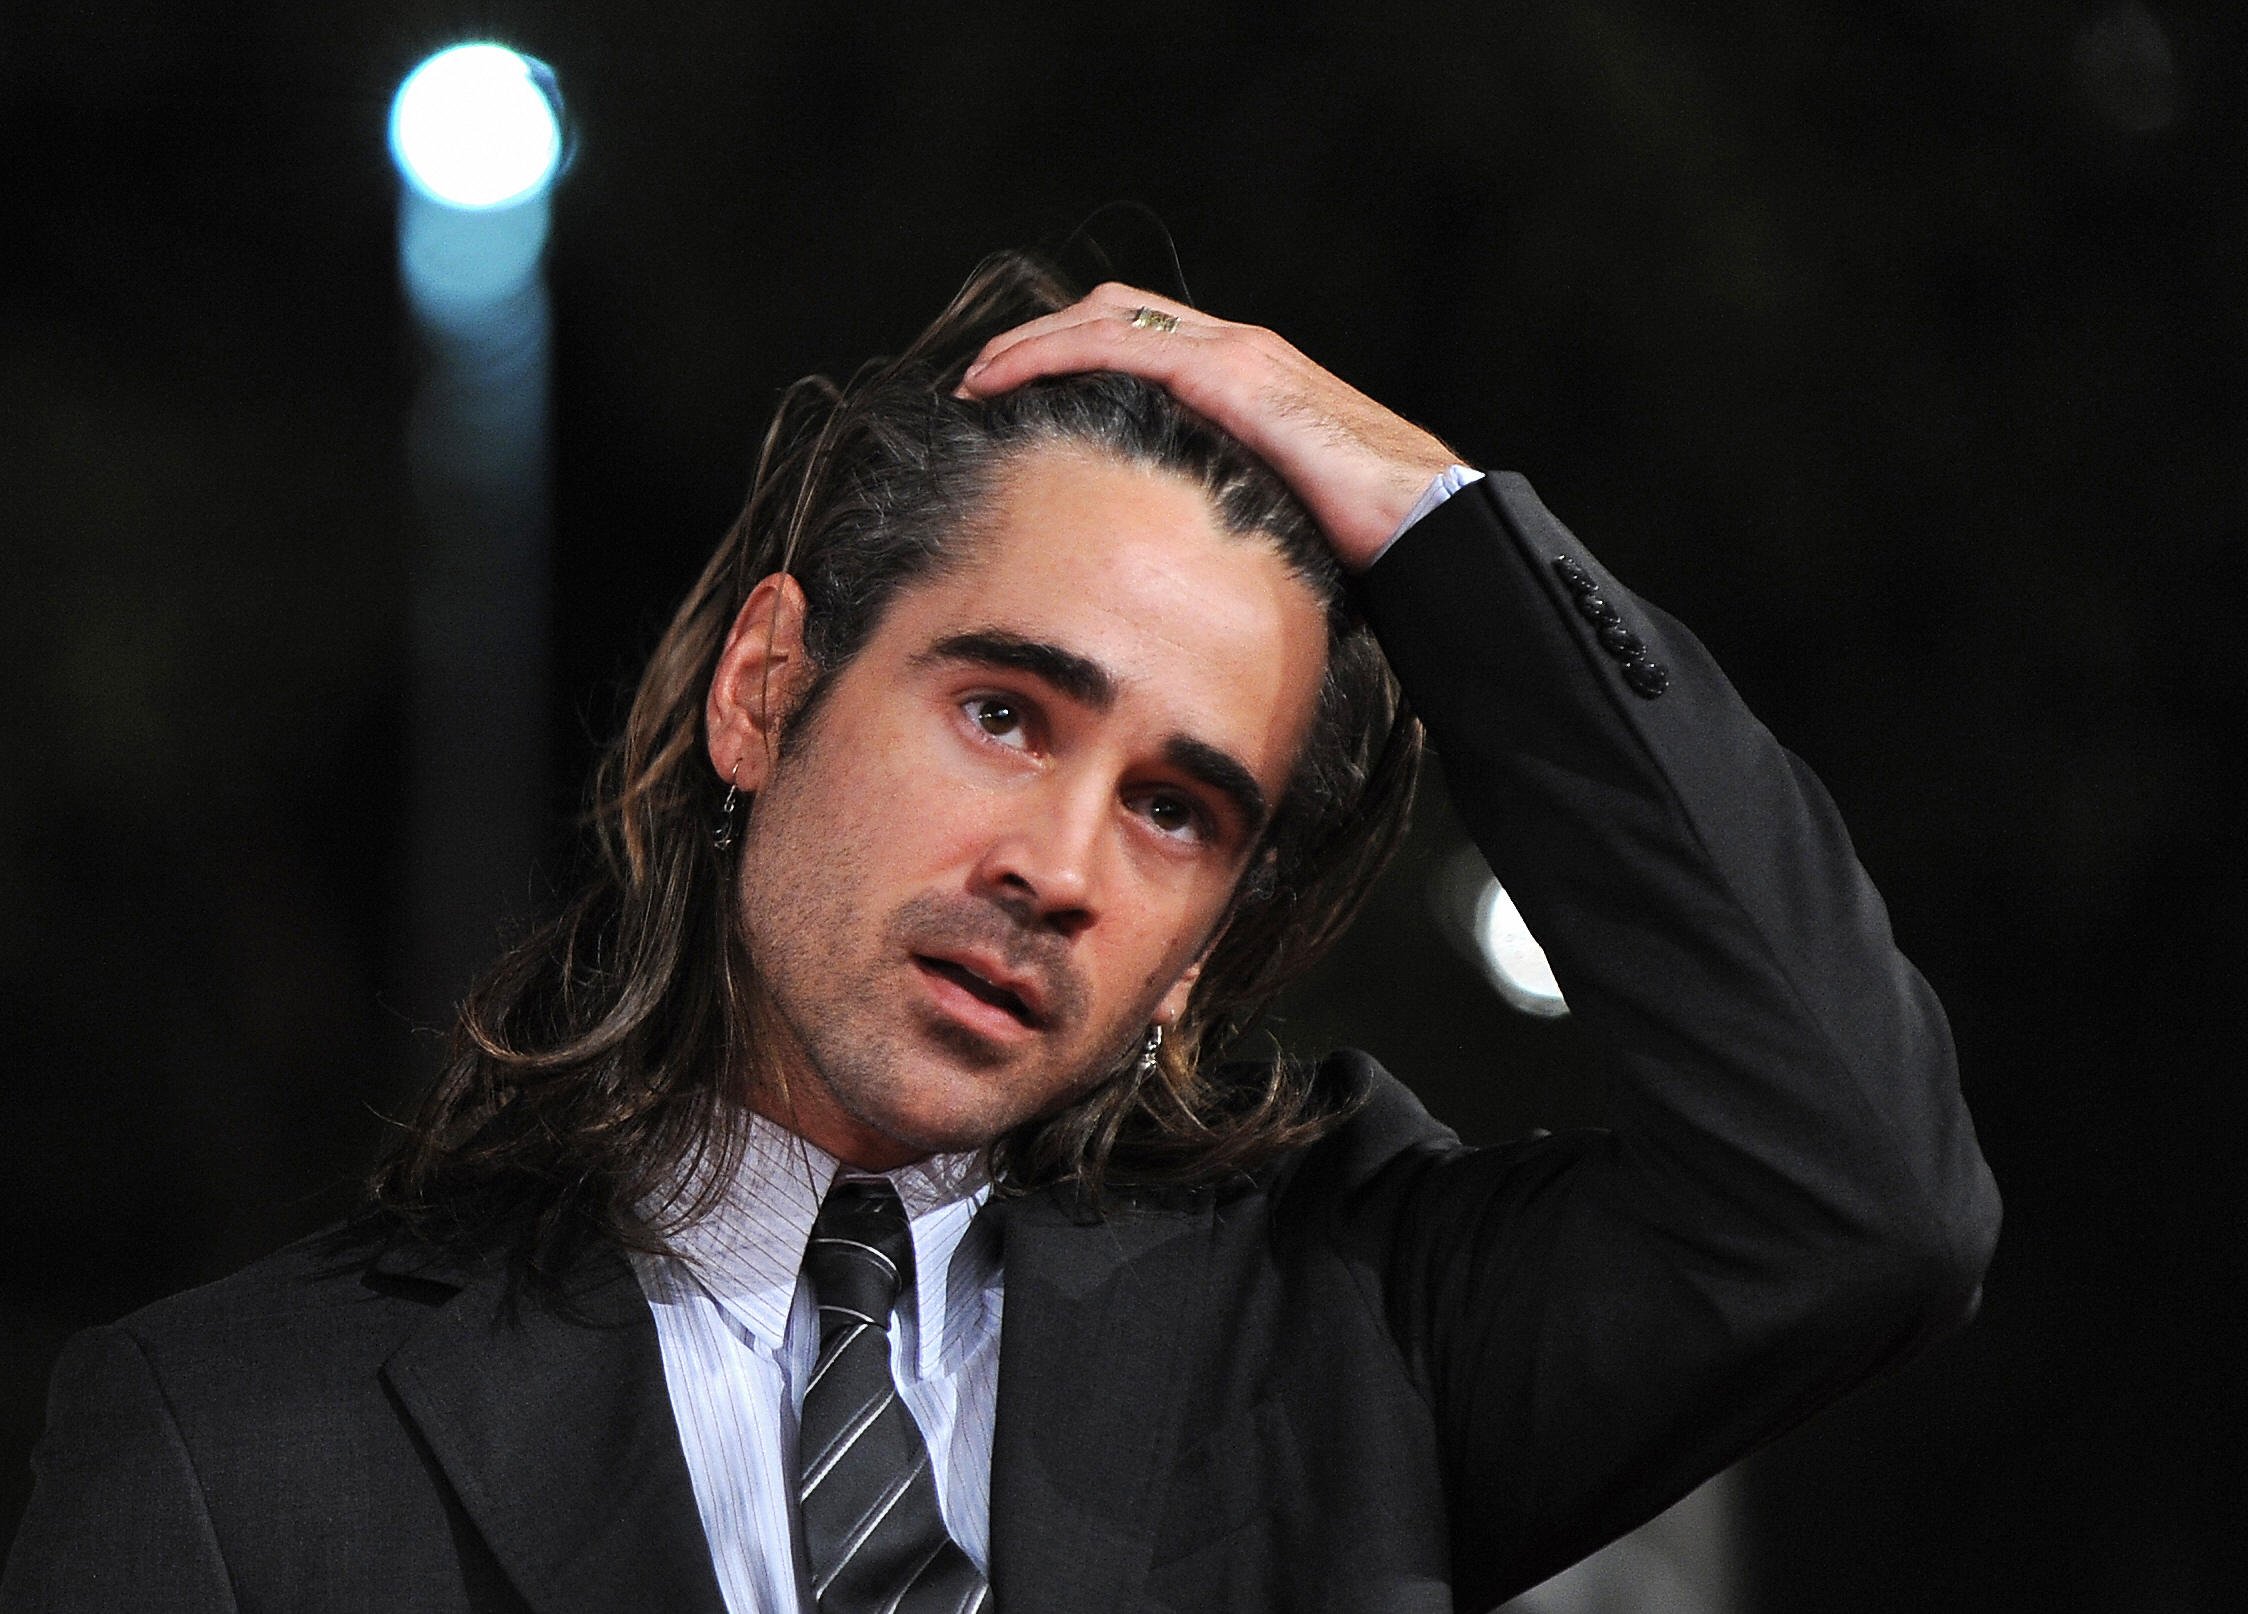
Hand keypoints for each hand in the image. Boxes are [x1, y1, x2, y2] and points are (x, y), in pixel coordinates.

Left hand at [956, 284, 1463, 570]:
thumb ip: (1233, 504)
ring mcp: (1234, 354)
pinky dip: (1053, 355)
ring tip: (978, 377)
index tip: (1018, 389)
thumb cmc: (1370, 530)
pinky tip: (1008, 381)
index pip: (1142, 337)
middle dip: (1038, 335)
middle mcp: (1237, 347)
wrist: (1429, 517)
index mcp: (1248, 375)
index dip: (1073, 349)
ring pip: (1104, 318)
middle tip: (980, 377)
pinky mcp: (1229, 376)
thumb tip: (1187, 555)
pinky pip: (1117, 349)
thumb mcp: (1278, 508)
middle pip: (1111, 311)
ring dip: (1030, 341)